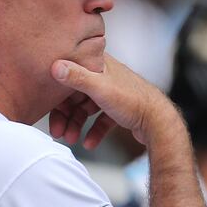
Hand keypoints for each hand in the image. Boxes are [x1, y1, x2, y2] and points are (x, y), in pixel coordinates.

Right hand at [49, 55, 177, 146]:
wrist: (159, 121)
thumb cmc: (132, 101)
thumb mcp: (100, 88)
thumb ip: (77, 77)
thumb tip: (55, 66)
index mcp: (98, 63)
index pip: (68, 75)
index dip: (56, 94)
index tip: (47, 109)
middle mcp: (104, 74)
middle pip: (75, 95)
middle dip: (65, 116)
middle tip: (57, 133)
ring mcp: (111, 92)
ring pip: (86, 109)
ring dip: (76, 125)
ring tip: (71, 140)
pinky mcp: (119, 108)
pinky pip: (100, 119)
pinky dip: (93, 131)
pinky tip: (89, 143)